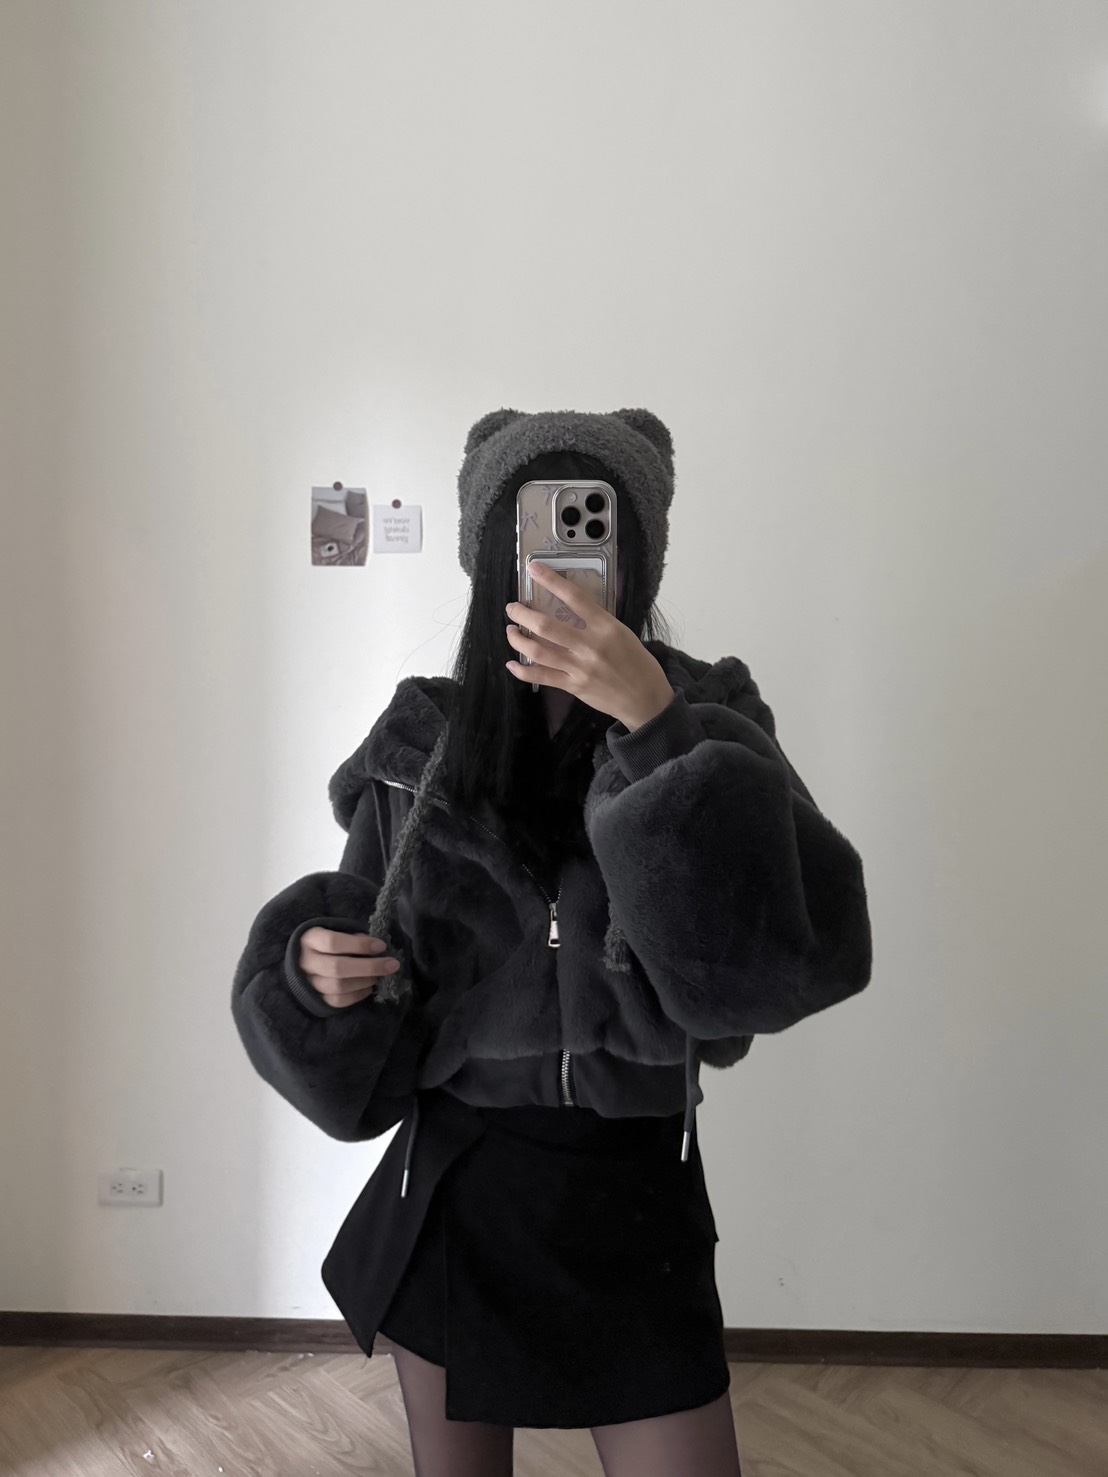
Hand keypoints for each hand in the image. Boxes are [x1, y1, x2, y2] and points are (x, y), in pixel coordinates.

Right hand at [298, 927, 400, 1007]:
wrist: (304, 960)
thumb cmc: (327, 941)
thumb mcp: (336, 931)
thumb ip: (353, 937)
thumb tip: (377, 948)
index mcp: (310, 939)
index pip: (332, 942)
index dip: (359, 945)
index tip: (381, 946)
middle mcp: (306, 962)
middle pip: (337, 968)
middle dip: (369, 967)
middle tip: (392, 964)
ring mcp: (309, 982)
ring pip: (338, 986)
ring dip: (365, 981)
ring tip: (380, 976)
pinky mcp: (316, 999)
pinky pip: (337, 1001)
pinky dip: (357, 995)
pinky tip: (369, 987)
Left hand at [504, 560, 674, 730]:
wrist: (646, 699)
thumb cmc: (637, 663)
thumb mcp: (623, 634)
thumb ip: (598, 622)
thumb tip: (571, 610)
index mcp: (606, 627)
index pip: (574, 597)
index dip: (551, 580)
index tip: (534, 569)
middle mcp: (590, 646)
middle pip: (546, 626)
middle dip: (523, 614)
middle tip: (513, 608)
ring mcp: (579, 668)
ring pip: (538, 651)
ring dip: (518, 639)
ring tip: (511, 631)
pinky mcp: (573, 686)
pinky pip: (542, 677)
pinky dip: (523, 671)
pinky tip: (513, 664)